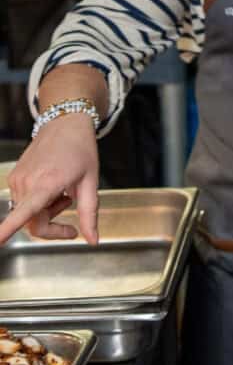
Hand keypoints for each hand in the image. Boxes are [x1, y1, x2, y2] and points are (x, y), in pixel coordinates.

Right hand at [0, 114, 99, 245]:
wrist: (65, 124)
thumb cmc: (81, 150)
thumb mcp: (91, 182)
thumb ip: (89, 214)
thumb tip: (92, 241)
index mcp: (47, 183)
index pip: (26, 211)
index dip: (8, 228)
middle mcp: (27, 182)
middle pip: (33, 224)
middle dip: (52, 226)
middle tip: (71, 210)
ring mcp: (18, 179)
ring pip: (28, 214)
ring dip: (46, 212)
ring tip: (63, 192)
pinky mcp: (14, 177)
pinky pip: (24, 202)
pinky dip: (38, 202)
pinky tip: (52, 186)